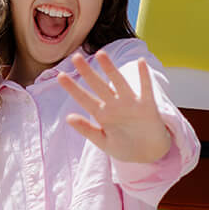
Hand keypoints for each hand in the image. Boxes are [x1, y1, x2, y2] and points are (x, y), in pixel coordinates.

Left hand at [59, 51, 173, 164]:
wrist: (148, 155)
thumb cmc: (124, 148)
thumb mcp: (103, 142)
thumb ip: (87, 130)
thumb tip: (68, 117)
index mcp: (102, 114)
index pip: (85, 99)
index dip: (73, 88)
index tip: (60, 76)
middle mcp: (115, 105)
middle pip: (99, 86)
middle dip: (87, 72)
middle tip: (75, 57)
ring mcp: (131, 104)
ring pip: (119, 83)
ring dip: (110, 69)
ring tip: (100, 54)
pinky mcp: (147, 106)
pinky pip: (145, 89)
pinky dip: (144, 76)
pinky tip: (140, 62)